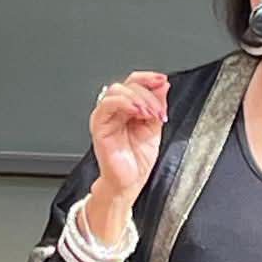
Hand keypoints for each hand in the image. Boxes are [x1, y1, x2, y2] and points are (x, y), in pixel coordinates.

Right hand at [87, 70, 168, 230]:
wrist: (130, 183)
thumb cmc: (138, 161)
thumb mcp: (155, 128)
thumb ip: (158, 106)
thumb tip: (162, 86)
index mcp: (128, 108)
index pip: (135, 83)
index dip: (148, 78)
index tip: (162, 81)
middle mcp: (115, 110)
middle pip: (127, 84)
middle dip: (148, 94)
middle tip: (159, 111)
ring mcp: (105, 116)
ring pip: (117, 90)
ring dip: (138, 98)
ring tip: (150, 114)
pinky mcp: (99, 126)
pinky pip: (107, 105)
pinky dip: (125, 103)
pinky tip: (138, 113)